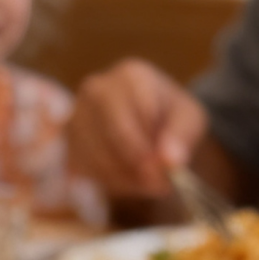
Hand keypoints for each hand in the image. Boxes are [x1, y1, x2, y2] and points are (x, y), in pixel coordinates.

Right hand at [67, 59, 206, 197]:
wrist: (149, 124)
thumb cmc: (170, 118)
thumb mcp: (190, 120)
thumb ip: (183, 137)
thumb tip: (170, 161)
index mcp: (130, 75)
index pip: (139, 115)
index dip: (153, 148)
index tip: (169, 170)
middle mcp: (95, 90)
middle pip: (113, 136)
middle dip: (138, 165)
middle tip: (158, 184)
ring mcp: (76, 117)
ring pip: (97, 158)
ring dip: (125, 179)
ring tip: (148, 183)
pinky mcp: (68, 145)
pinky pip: (86, 171)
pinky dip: (110, 183)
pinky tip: (129, 180)